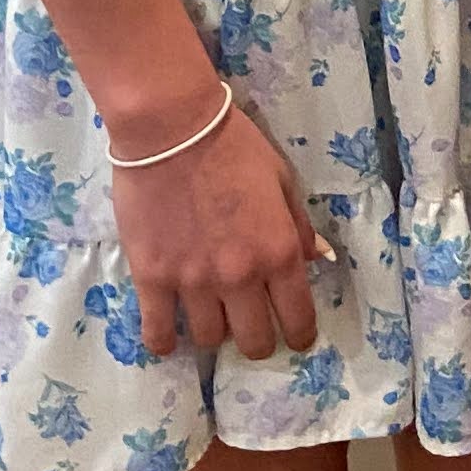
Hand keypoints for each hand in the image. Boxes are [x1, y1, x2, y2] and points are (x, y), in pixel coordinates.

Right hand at [111, 97, 333, 362]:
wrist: (171, 128)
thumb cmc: (233, 146)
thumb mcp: (282, 179)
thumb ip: (299, 225)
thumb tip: (318, 259)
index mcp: (279, 252)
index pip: (297, 318)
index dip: (299, 335)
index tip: (295, 337)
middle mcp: (240, 276)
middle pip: (254, 341)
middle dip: (258, 341)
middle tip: (251, 328)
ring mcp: (193, 281)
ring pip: (209, 338)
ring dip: (213, 333)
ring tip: (209, 318)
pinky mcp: (152, 277)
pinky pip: (158, 331)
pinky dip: (164, 342)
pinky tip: (168, 339)